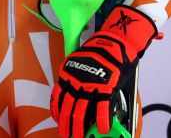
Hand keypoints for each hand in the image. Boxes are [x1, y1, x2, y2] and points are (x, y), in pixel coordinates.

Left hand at [50, 6, 156, 136]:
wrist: (113, 43)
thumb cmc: (97, 53)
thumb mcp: (78, 63)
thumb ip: (75, 78)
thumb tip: (77, 95)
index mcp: (66, 74)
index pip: (58, 97)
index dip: (57, 112)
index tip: (58, 121)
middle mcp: (75, 81)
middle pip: (68, 107)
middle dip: (67, 124)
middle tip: (67, 135)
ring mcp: (89, 85)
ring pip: (81, 111)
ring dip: (80, 127)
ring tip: (80, 137)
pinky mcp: (105, 87)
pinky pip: (102, 107)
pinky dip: (102, 120)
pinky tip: (102, 129)